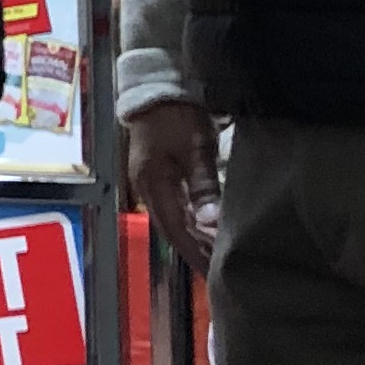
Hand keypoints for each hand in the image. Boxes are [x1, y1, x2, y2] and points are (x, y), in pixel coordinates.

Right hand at [124, 100, 225, 269]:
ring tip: (211, 257)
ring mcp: (150, 184)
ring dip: (191, 240)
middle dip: (194, 252)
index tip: (214, 272)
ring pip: (172, 221)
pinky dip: (188, 224)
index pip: (177, 229)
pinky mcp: (156, 177)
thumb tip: (210, 221)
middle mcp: (148, 190)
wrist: (155, 90)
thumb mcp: (195, 147)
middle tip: (217, 274)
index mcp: (154, 185)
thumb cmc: (177, 116)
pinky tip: (200, 231)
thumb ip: (202, 184)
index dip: (195, 251)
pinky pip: (173, 209)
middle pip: (173, 230)